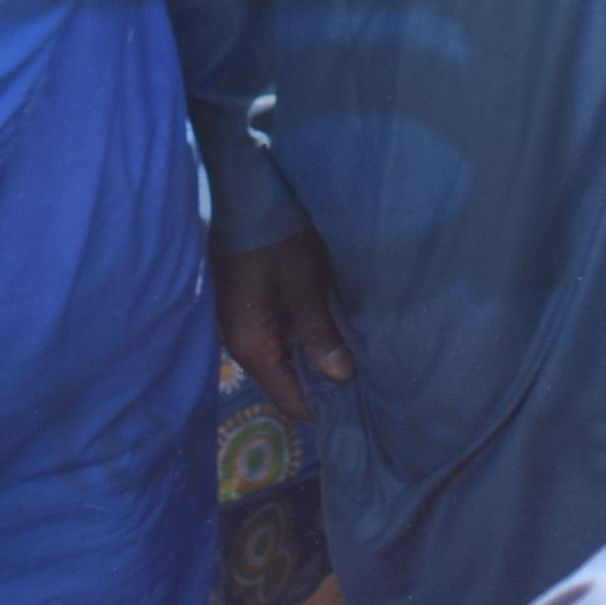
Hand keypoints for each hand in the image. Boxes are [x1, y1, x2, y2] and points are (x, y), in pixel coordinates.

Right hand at [215, 228, 355, 417]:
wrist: (242, 193)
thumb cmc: (274, 237)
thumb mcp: (304, 284)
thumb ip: (320, 334)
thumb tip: (342, 378)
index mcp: (250, 346)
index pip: (287, 399)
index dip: (321, 410)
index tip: (358, 411)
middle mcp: (239, 344)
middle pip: (283, 382)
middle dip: (321, 386)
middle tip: (366, 386)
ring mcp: (241, 325)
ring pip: (281, 359)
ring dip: (313, 361)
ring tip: (355, 362)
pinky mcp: (247, 307)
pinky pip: (276, 337)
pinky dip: (302, 341)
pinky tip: (332, 334)